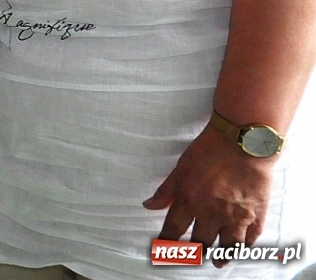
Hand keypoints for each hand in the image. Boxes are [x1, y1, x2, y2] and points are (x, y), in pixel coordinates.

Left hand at [145, 127, 274, 262]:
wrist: (243, 142)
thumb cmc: (209, 150)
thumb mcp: (180, 168)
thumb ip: (166, 191)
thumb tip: (148, 205)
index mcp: (190, 201)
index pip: (174, 229)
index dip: (168, 241)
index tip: (164, 248)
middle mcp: (212, 213)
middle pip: (202, 241)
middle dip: (195, 251)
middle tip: (193, 255)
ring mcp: (236, 216)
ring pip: (228, 246)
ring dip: (222, 256)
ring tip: (218, 262)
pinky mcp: (256, 213)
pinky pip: (251, 237)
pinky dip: (245, 246)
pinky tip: (241, 248)